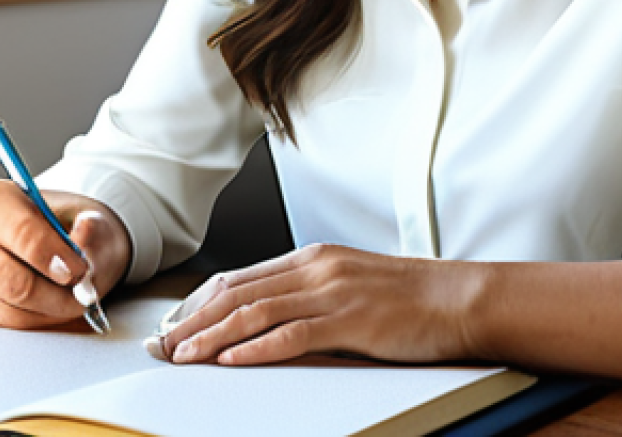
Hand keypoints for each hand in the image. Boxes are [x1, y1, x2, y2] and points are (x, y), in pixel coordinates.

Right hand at [0, 179, 131, 329]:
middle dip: (52, 292)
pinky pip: (1, 324)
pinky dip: (35, 320)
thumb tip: (85, 231)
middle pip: (6, 276)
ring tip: (72, 300)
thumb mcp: (91, 220)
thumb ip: (91, 226)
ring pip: (6, 305)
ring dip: (48, 309)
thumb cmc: (69, 229)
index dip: (53, 256)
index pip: (20, 231)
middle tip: (81, 292)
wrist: (56, 247)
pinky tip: (51, 306)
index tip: (80, 271)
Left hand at [160, 244, 481, 366]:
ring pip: (256, 312)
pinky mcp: (350, 319)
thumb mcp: (347, 284)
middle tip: (163, 345)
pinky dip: (257, 349)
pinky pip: (293, 334)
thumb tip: (265, 318)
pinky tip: (232, 362)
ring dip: (214, 336)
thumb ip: (308, 294)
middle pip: (238, 293)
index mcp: (310, 258)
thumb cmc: (406, 296)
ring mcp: (331, 291)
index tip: (174, 324)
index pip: (240, 279)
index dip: (201, 302)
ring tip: (184, 355)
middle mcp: (314, 268)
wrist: (458, 297)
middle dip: (195, 320)